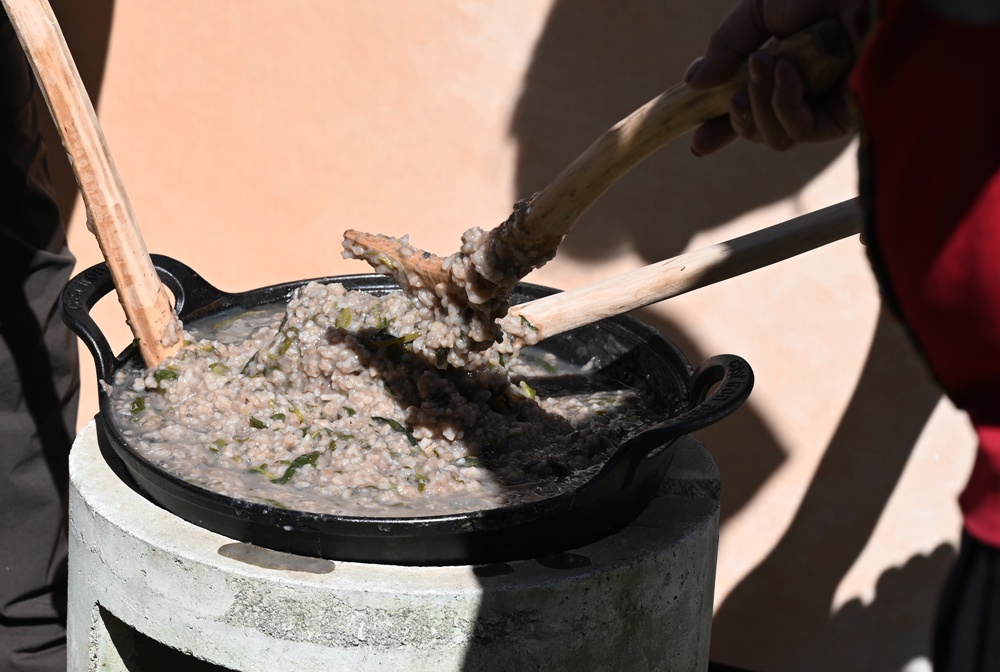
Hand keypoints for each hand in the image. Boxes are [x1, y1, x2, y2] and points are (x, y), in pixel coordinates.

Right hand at [685, 0, 863, 154]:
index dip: (722, 129)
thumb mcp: (758, 11)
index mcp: (783, 70)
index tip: (698, 141)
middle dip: (738, 118)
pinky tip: (787, 72)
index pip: (750, 112)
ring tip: (764, 63)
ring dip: (759, 105)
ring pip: (777, 137)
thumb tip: (693, 83)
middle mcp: (805, 92)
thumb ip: (726, 46)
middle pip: (760, 132)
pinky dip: (784, 103)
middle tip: (733, 93)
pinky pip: (802, 130)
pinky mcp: (846, 115)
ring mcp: (825, 106)